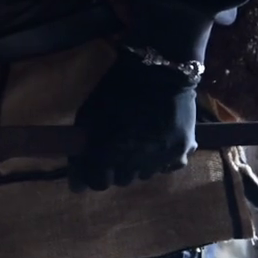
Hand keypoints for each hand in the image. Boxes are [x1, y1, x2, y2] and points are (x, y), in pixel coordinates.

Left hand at [68, 48, 198, 191]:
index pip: (97, 182)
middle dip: (114, 168)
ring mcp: (162, 159)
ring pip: (145, 174)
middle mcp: (136, 162)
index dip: (93, 174)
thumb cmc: (117, 90)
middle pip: (122, 180)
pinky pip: (168, 166)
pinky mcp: (182, 151)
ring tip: (138, 141)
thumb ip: (81, 151)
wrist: (159, 71)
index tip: (93, 164)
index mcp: (109, 152)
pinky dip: (161, 159)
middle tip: (116, 148)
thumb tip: (75, 186)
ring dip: (138, 164)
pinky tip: (157, 142)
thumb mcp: (90, 116)